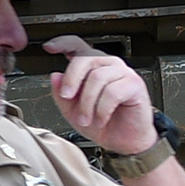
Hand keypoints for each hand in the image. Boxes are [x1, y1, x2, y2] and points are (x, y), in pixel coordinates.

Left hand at [44, 34, 158, 156]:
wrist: (124, 142)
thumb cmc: (101, 123)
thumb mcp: (72, 111)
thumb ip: (61, 94)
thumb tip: (54, 76)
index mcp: (91, 67)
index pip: (77, 46)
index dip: (63, 43)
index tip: (49, 48)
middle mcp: (107, 65)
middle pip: (84, 59)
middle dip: (71, 80)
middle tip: (66, 97)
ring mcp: (123, 73)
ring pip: (97, 77)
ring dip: (87, 103)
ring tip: (86, 119)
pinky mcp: (135, 85)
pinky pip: (112, 92)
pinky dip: (102, 109)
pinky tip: (101, 119)